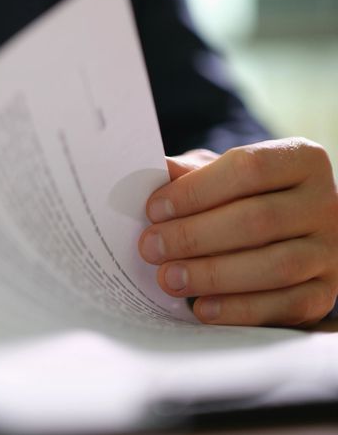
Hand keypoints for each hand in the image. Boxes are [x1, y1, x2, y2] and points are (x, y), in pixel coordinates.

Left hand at [139, 138, 337, 326]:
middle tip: (151, 248)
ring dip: (213, 275)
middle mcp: (325, 203)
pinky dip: (240, 309)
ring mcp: (329, 251)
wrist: (283, 238)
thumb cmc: (239, 199)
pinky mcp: (323, 294)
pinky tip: (202, 308)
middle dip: (195, 236)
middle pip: (258, 220)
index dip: (196, 190)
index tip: (154, 209)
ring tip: (168, 278)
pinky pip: (285, 305)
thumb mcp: (216, 175)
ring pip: (275, 266)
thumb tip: (151, 172)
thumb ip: (189, 173)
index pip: (249, 168)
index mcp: (301, 160)